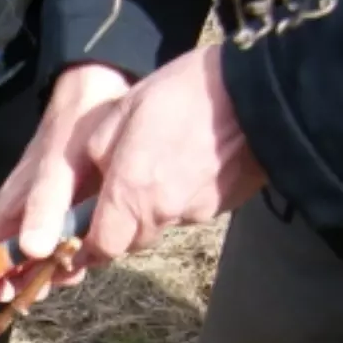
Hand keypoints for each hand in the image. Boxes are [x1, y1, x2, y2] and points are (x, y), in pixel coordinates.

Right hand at [0, 63, 131, 300]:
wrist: (101, 100)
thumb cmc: (67, 133)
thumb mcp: (53, 169)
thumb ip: (42, 208)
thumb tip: (30, 251)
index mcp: (5, 210)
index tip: (2, 294)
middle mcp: (22, 220)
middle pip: (10, 268)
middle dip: (26, 283)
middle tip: (48, 285)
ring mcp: (48, 221)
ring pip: (42, 262)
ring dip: (55, 272)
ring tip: (75, 267)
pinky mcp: (74, 219)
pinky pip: (70, 249)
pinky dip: (79, 257)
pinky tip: (95, 252)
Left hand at [76, 43, 264, 264]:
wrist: (260, 94)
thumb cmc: (185, 94)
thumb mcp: (122, 112)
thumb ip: (99, 157)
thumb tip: (97, 186)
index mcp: (131, 193)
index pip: (102, 248)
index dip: (88, 246)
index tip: (82, 237)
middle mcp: (163, 213)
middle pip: (131, 240)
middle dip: (121, 224)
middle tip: (120, 191)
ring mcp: (197, 213)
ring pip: (161, 223)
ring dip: (153, 208)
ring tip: (162, 164)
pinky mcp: (222, 206)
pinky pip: (191, 210)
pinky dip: (183, 195)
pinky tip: (190, 162)